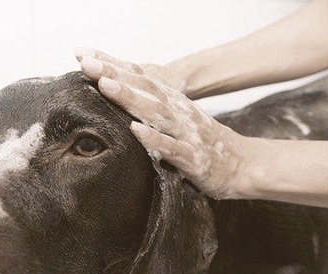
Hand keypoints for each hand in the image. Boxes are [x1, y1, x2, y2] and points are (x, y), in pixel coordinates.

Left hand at [75, 49, 246, 198]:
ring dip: (130, 98)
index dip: (112, 65)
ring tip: (106, 86)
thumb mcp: (177, 121)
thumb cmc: (204, 144)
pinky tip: (136, 130)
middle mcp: (178, 112)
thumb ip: (153, 110)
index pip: (139, 78)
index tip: (83, 55)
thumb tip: (120, 99)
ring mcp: (186, 134)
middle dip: (114, 74)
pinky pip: (171, 148)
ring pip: (155, 112)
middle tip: (87, 63)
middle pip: (143, 89)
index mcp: (172, 103)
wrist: (244, 164)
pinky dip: (153, 139)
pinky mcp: (193, 158)